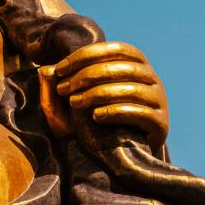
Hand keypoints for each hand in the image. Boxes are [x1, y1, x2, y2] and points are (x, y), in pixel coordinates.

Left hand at [49, 41, 167, 147]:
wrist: (126, 155)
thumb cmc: (99, 121)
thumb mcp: (77, 100)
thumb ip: (62, 86)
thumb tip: (44, 70)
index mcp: (136, 65)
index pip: (116, 49)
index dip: (86, 55)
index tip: (60, 69)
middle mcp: (152, 79)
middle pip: (122, 67)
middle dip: (88, 75)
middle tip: (64, 89)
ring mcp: (159, 101)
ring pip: (132, 89)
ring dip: (98, 93)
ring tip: (75, 103)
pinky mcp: (160, 124)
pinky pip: (141, 113)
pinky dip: (116, 112)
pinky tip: (96, 117)